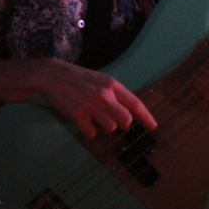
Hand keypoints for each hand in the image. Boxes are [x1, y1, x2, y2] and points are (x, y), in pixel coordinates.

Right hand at [35, 58, 157, 138]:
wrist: (54, 75)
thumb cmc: (80, 79)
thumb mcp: (101, 80)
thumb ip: (115, 93)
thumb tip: (128, 111)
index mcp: (113, 85)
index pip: (135, 103)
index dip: (146, 117)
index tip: (154, 127)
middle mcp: (105, 95)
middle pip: (125, 120)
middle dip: (122, 124)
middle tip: (113, 119)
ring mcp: (91, 105)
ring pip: (110, 128)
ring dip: (103, 126)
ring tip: (94, 117)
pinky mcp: (78, 114)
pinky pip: (92, 133)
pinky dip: (89, 130)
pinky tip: (83, 121)